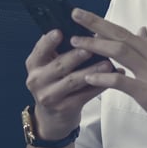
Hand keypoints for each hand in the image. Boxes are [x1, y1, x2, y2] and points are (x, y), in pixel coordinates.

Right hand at [25, 20, 114, 139]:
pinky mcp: (64, 108)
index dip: (49, 41)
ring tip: (108, 64)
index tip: (60, 31)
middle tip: (91, 48)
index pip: (40, 50)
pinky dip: (99, 86)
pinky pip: (84, 95)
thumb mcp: (48, 67)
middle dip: (75, 56)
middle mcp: (37, 80)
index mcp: (33, 65)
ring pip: (73, 81)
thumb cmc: (54, 83)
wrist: (52, 117)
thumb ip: (58, 51)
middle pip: (58, 66)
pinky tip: (112, 78)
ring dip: (92, 71)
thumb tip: (82, 30)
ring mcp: (49, 96)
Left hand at [69, 9, 146, 146]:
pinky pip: (120, 81)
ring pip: (119, 52)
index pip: (128, 33)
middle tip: (75, 14)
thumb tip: (141, 30)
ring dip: (95, 46)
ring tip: (75, 42)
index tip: (87, 18)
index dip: (105, 26)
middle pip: (121, 35)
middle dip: (96, 23)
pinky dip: (102, 77)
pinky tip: (87, 77)